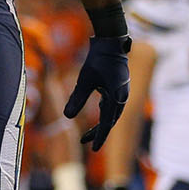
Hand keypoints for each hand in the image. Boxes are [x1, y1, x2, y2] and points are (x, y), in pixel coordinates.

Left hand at [65, 35, 130, 150]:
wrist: (111, 40)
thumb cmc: (98, 59)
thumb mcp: (84, 80)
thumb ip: (77, 99)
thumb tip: (66, 117)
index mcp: (116, 97)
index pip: (107, 123)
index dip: (99, 136)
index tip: (93, 149)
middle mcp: (122, 96)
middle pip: (110, 120)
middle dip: (98, 132)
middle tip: (85, 142)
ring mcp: (122, 90)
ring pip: (112, 112)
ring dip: (102, 122)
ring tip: (89, 132)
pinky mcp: (119, 85)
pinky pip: (113, 103)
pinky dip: (105, 110)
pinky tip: (98, 110)